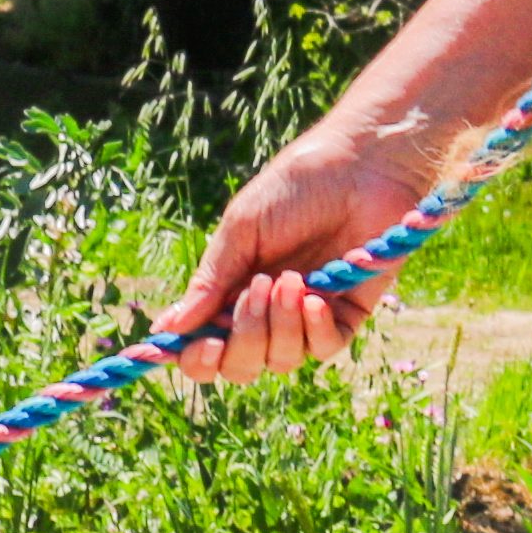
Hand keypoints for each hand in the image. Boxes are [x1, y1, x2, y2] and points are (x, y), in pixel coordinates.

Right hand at [153, 122, 442, 382]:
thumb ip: (209, 283)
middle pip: (241, 365)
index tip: (204, 345)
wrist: (360, 167)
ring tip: (291, 280)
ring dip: (279, 327)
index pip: (205, 348)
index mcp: (231, 293)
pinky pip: (323, 349)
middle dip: (243, 339)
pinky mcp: (348, 312)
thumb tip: (171, 328)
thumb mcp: (240, 232)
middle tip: (257, 289)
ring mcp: (306, 316)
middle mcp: (266, 313)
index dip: (198, 359)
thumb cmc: (293, 189)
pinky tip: (315, 298)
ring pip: (280, 361)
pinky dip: (314, 330)